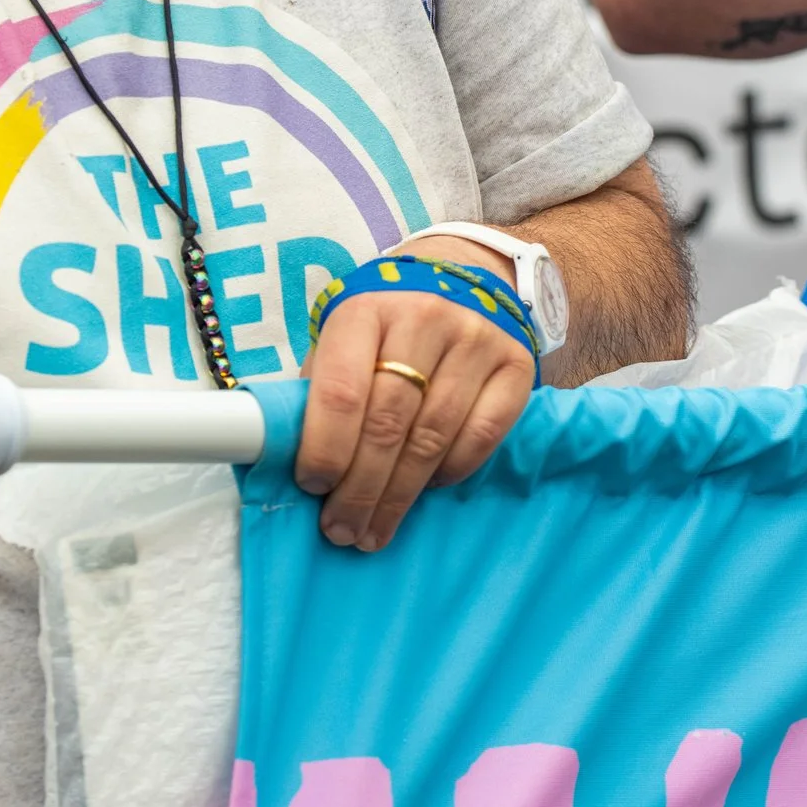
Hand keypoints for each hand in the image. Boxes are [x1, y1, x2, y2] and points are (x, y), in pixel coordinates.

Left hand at [294, 243, 535, 551]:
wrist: (465, 275)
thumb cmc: (385, 324)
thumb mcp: (343, 337)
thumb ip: (320, 389)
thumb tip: (290, 458)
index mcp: (365, 310)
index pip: (342, 391)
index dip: (325, 449)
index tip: (313, 488)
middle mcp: (423, 318)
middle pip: (388, 424)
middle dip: (360, 490)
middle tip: (343, 531)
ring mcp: (475, 339)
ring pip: (433, 438)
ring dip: (400, 496)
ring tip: (375, 530)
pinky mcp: (516, 364)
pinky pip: (482, 436)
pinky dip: (450, 472)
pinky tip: (426, 490)